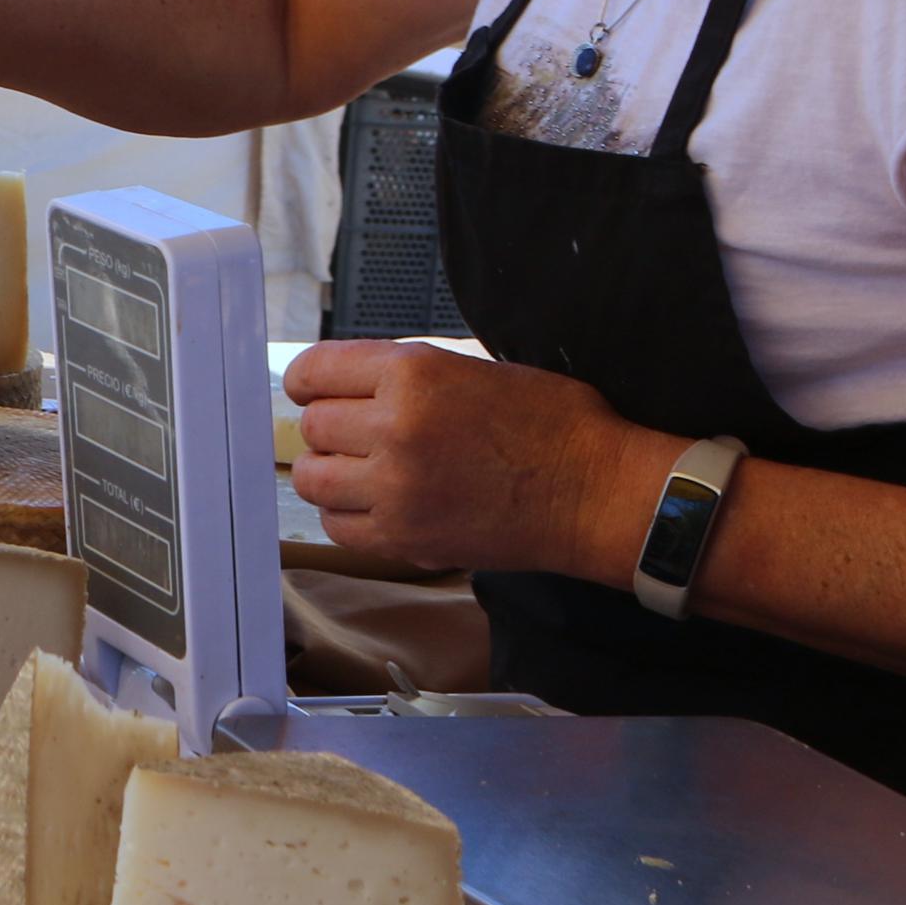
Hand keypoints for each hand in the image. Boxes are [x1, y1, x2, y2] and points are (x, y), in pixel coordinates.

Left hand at [284, 340, 660, 580]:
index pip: (315, 371)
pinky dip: (346, 516)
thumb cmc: (553, 425)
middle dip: (330, 429)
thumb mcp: (474, 366)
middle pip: (313, 426)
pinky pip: (338, 527)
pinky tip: (373, 507)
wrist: (597, 492)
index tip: (310, 391)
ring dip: (329, 473)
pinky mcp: (407, 538)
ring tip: (358, 473)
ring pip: (313, 478)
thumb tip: (351, 384)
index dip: (308, 382)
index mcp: (412, 373)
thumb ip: (407, 374)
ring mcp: (397, 487)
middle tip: (354, 436)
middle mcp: (396, 426)